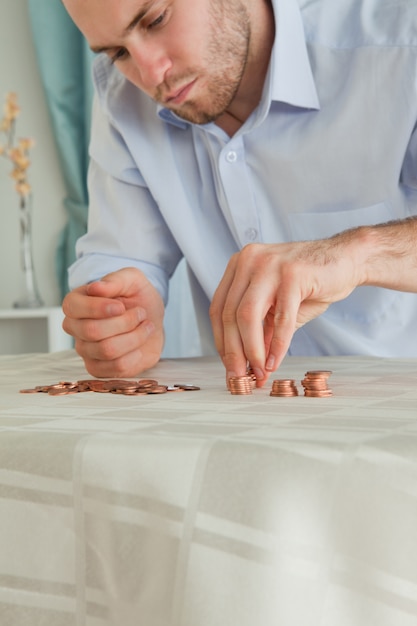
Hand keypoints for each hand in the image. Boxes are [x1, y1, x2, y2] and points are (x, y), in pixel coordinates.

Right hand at [62, 267, 164, 377]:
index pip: (74, 308)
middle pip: (92, 331)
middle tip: (140, 313)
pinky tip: (140, 343)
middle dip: (124, 322)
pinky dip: (136, 354)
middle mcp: (75, 328)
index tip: (121, 306)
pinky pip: (117, 367)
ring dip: (135, 336)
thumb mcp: (132, 280)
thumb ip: (115, 280)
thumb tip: (95, 288)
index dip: (100, 308)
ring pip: (107, 350)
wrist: (151, 319)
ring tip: (145, 325)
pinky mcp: (99, 369)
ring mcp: (86, 351)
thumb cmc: (136, 297)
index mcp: (75, 304)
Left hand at [209, 233, 364, 386]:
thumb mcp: (277, 308)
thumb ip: (260, 331)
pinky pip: (281, 317)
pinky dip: (277, 344)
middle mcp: (249, 260)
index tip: (229, 365)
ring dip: (252, 350)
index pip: (218, 308)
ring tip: (260, 372)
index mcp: (239, 264)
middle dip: (234, 352)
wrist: (346, 261)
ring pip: (248, 315)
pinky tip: (275, 361)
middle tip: (241, 377)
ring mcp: (270, 264)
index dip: (221, 341)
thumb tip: (248, 365)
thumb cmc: (310, 284)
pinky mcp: (293, 273)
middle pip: (230, 314)